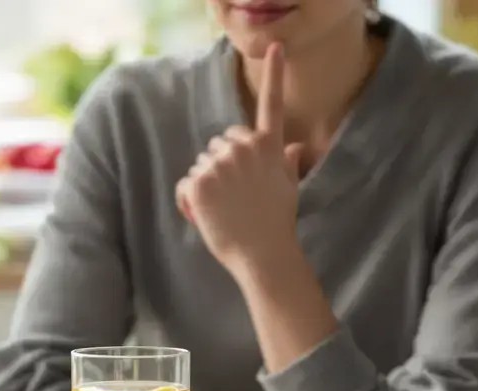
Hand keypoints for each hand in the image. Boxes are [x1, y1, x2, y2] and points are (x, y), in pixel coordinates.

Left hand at [176, 42, 301, 274]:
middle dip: (221, 164)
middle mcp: (244, 148)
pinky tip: (206, 216)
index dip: (275, 74)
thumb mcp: (287, 188)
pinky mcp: (199, 182)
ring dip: (205, 184)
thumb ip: (285, 162)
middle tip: (235, 196)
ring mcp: (220, 163)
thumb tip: (292, 148)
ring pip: (200, 165)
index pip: (272, 105)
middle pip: (219, 143)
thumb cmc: (275, 225)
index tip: (275, 47)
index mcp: (269, 147)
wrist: (263, 255)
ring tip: (224, 210)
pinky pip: (185, 185)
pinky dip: (190, 202)